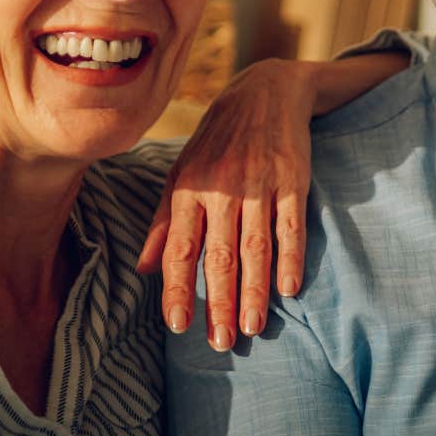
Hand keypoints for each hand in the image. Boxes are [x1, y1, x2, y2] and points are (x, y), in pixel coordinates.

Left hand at [138, 51, 403, 349]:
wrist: (265, 91)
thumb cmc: (217, 141)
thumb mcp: (182, 174)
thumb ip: (165, 223)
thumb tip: (144, 269)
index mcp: (189, 190)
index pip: (181, 249)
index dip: (179, 289)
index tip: (178, 326)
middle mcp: (222, 189)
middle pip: (220, 255)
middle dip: (220, 303)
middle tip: (222, 343)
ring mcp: (259, 185)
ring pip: (256, 247)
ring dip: (255, 291)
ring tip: (254, 327)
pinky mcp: (292, 180)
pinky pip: (291, 226)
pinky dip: (291, 258)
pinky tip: (289, 289)